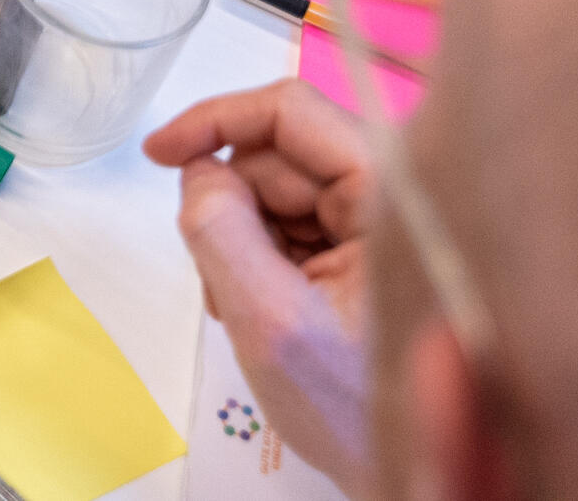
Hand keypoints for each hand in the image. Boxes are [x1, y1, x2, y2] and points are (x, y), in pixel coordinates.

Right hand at [143, 83, 373, 486]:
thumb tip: (197, 173)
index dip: (214, 121)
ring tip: (248, 310)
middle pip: (280, 157)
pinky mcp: (371, 254)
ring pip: (281, 193)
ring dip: (243, 239)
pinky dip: (264, 260)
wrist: (418, 478)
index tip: (159, 153)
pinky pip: (296, 227)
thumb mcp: (272, 323)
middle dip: (230, 205)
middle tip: (218, 278)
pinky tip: (268, 310)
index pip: (290, 113)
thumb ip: (221, 233)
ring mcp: (383, 226)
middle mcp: (394, 197)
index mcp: (390, 197)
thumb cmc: (359, 411)